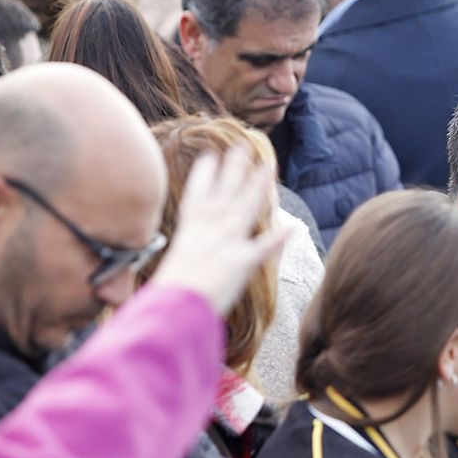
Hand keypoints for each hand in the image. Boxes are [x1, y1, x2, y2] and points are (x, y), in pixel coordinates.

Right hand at [151, 147, 293, 315]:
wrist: (170, 311)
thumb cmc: (165, 298)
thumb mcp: (170, 271)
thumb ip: (182, 260)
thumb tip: (182, 260)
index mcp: (189, 233)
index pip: (198, 196)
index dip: (205, 175)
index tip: (210, 155)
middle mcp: (208, 232)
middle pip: (225, 193)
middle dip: (234, 168)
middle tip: (243, 146)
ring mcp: (225, 244)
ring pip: (245, 208)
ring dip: (257, 186)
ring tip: (269, 165)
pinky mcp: (240, 263)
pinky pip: (262, 248)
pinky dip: (277, 238)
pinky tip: (291, 227)